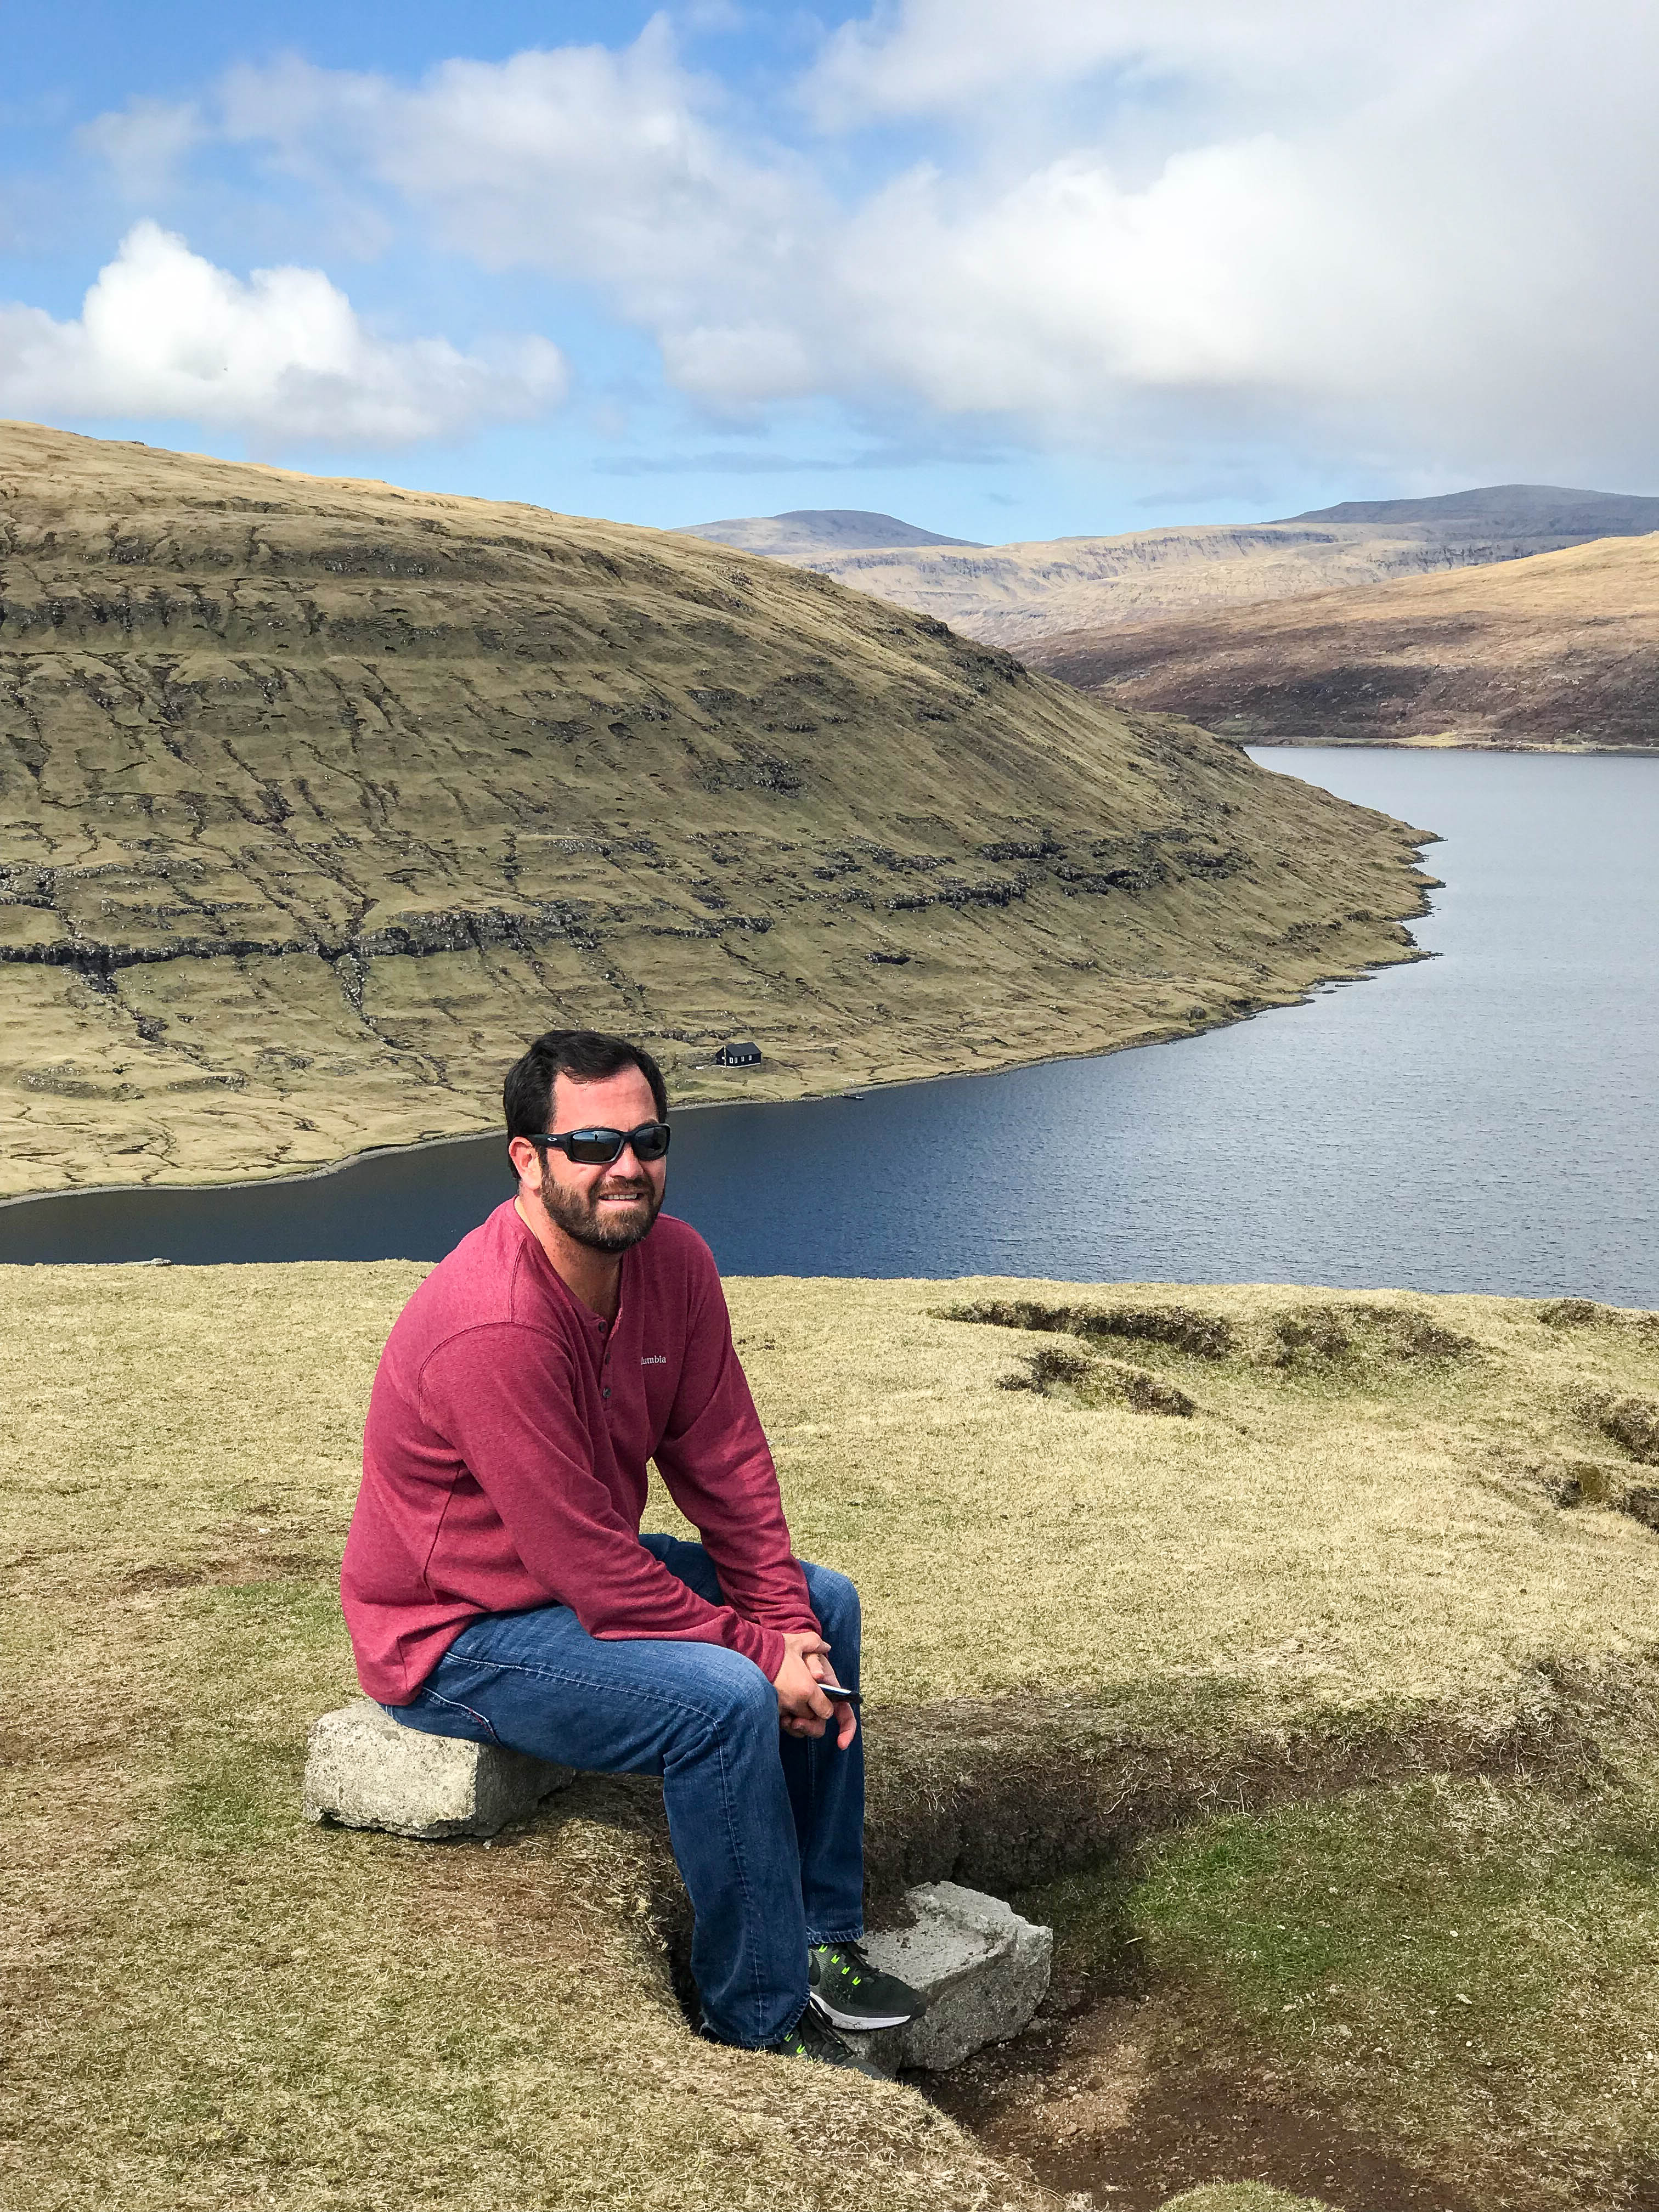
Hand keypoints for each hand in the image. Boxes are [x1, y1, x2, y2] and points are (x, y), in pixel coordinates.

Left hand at [772, 1630, 856, 1748]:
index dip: (847, 1729)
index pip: (844, 1714)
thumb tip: (818, 1676)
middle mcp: (817, 1703)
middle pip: (821, 1725)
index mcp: (828, 1691)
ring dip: (796, 1726)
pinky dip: (786, 1724)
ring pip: (805, 1728)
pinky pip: (790, 1727)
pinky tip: (779, 1716)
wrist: (771, 1655)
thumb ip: (815, 1661)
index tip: (841, 1743)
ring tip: (785, 1718)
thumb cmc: (793, 1652)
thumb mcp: (806, 1650)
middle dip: (810, 1727)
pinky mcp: (788, 1713)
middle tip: (796, 1722)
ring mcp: (802, 1709)